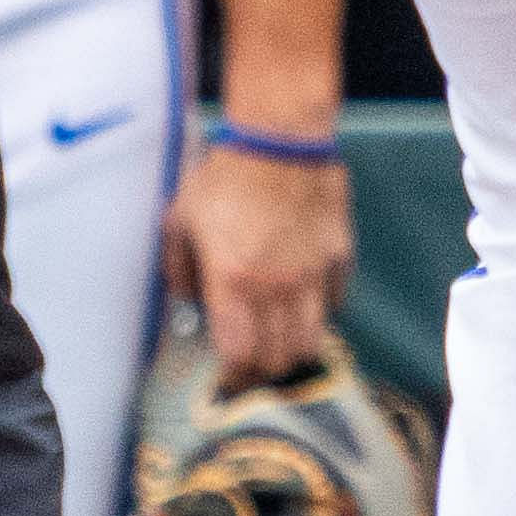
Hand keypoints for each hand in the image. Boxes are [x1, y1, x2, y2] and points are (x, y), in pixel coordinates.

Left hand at [167, 131, 350, 384]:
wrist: (280, 139)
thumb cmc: (225, 176)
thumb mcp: (180, 218)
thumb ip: (177, 268)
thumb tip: (185, 301)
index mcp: (233, 282)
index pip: (240, 355)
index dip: (233, 374)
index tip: (227, 376)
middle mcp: (276, 288)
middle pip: (278, 358)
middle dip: (263, 369)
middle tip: (252, 360)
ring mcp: (312, 275)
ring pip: (311, 340)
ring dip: (293, 348)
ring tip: (279, 340)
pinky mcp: (338, 258)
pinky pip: (333, 303)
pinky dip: (319, 312)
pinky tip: (302, 299)